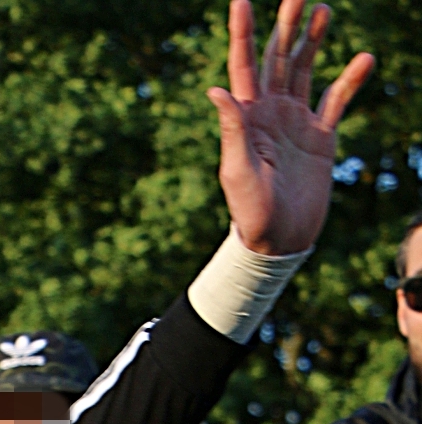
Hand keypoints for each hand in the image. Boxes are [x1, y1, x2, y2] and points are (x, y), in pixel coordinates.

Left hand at [209, 0, 372, 254]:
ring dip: (313, 40)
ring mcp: (296, 121)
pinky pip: (337, 99)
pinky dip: (350, 79)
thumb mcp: (236, 171)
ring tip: (322, 10)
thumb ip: (232, 128)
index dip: (242, 32)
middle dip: (286, 24)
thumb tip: (216, 89)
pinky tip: (364, 59)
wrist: (278, 242)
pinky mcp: (321, 136)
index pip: (244, 64)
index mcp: (247, 116)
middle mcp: (271, 111)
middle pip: (279, 57)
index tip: (240, 0)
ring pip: (305, 69)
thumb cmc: (249, 212)